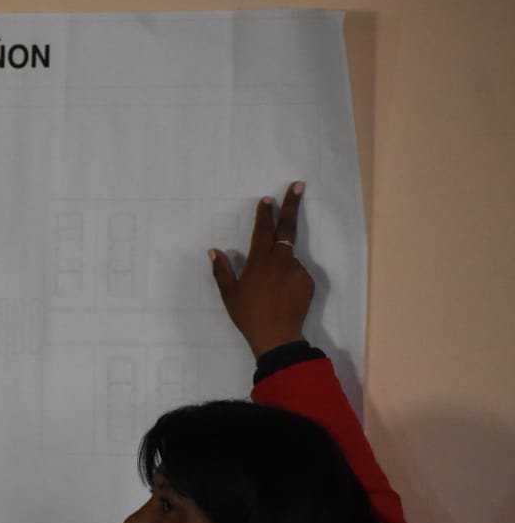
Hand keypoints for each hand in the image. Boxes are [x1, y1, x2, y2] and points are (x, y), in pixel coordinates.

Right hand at [210, 181, 313, 357]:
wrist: (277, 336)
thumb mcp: (229, 294)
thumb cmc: (248, 315)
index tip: (267, 199)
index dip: (265, 213)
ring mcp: (297, 270)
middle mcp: (281, 260)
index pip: (263, 230)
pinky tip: (280, 296)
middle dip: (291, 205)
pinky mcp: (308, 281)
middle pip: (287, 227)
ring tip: (271, 290)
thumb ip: (222, 270)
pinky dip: (288, 279)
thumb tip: (214, 251)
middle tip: (298, 185)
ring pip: (288, 259)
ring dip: (280, 265)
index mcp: (260, 261)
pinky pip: (296, 274)